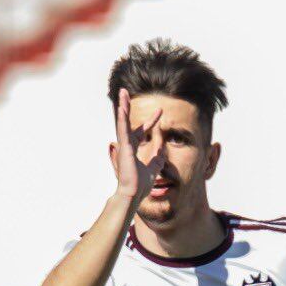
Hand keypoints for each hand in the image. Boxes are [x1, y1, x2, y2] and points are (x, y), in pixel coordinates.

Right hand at [113, 89, 166, 205]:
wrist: (134, 194)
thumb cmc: (140, 185)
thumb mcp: (153, 168)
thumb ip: (157, 159)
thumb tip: (163, 152)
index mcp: (133, 148)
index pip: (142, 130)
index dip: (150, 120)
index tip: (161, 111)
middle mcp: (127, 145)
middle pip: (128, 122)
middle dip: (128, 107)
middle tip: (126, 92)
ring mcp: (124, 145)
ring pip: (123, 122)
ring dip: (123, 106)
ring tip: (122, 93)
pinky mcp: (123, 148)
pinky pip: (123, 130)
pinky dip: (122, 118)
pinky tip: (122, 107)